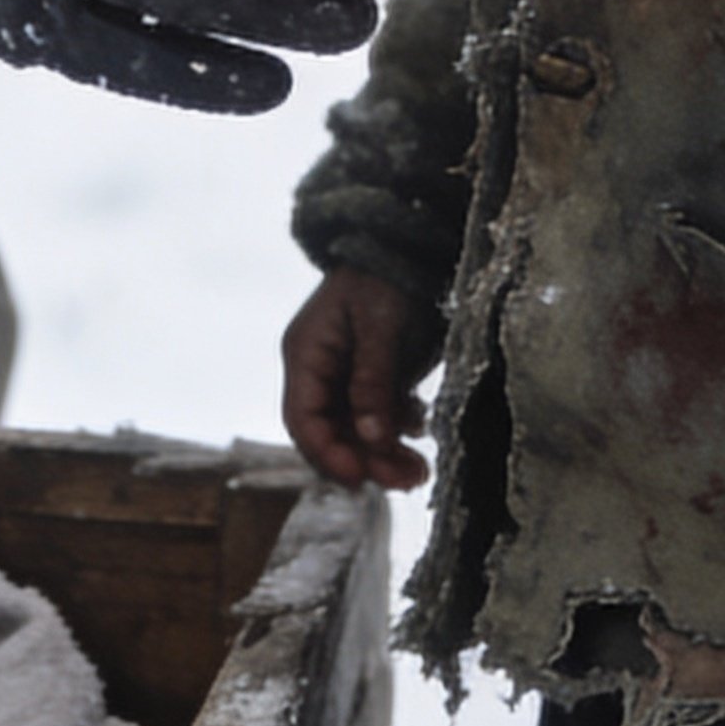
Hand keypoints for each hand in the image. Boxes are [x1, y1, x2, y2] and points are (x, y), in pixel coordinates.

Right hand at [283, 269, 431, 486]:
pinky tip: (421, 429)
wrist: (409, 244)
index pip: (302, 419)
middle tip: (410, 480)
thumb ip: (373, 380)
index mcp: (306, 354)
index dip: (327, 453)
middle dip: (366, 461)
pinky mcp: (374, 376)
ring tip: (421, 471)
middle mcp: (320, 371)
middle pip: (332, 433)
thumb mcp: (380, 326)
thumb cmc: (386, 275)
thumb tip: (370, 437)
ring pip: (358, 431)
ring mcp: (347, 375)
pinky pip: (379, 416)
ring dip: (386, 454)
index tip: (360, 478)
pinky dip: (398, 431)